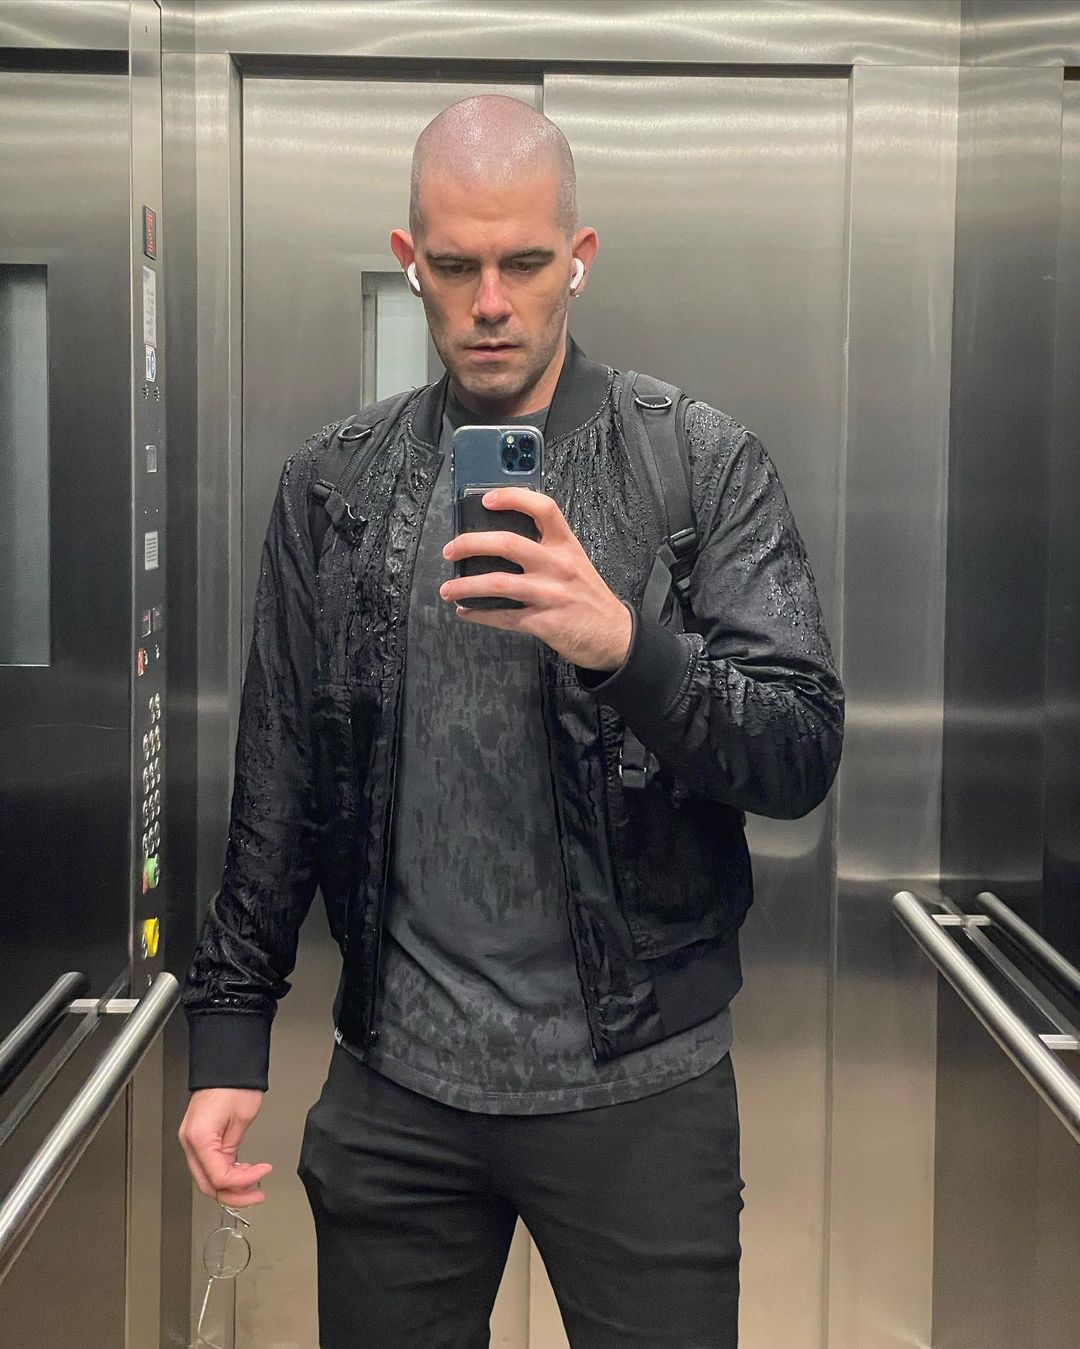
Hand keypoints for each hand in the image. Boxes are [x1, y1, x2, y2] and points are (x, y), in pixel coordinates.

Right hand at [178, 1088, 271, 1208]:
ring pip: (207, 1178)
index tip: (262, 1173)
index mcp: (199, 1138)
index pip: (218, 1177)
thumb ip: (234, 1150)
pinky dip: (225, 1172)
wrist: (226, 1064)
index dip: (243, 1182)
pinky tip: (240, 1170)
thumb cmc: (234, 1083)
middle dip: (234, 1194)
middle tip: (256, 1194)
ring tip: (252, 1183)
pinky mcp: (198, 1138)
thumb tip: (237, 1172)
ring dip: (230, 1185)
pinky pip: (209, 1165)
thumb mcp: (242, 1118)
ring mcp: (191, 1141)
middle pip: (208, 1184)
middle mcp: (190, 1142)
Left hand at [440, 489, 632, 671]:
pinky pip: (503, 616)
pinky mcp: (544, 622)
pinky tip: (466, 612)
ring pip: (498, 583)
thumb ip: (547, 550)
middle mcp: (558, 565)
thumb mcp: (576, 564)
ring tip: (447, 589)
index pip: (543, 508)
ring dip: (465, 586)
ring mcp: (550, 594)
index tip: (486, 500)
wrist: (615, 636)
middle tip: (450, 551)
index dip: (512, 498)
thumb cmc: (590, 598)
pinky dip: (479, 614)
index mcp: (566, 546)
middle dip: (470, 544)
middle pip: (508, 543)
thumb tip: (501, 543)